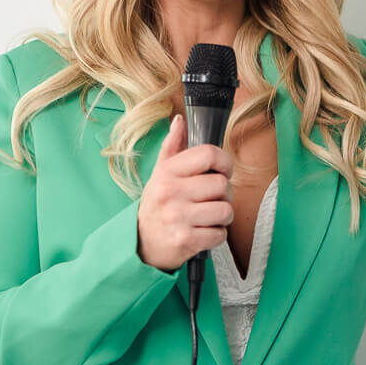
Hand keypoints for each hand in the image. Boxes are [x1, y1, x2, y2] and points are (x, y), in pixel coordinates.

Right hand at [136, 115, 234, 270]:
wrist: (140, 242)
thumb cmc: (157, 205)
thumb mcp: (160, 173)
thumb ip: (172, 147)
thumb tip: (179, 121)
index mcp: (168, 172)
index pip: (209, 155)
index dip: (224, 162)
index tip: (223, 170)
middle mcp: (171, 192)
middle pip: (223, 185)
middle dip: (225, 194)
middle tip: (213, 199)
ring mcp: (178, 217)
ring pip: (225, 211)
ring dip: (223, 216)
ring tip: (209, 216)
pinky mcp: (185, 240)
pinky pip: (219, 234)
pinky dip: (216, 235)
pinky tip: (203, 231)